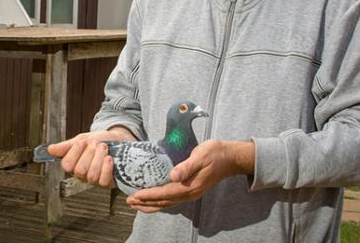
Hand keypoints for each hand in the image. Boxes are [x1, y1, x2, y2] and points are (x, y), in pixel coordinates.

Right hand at [46, 127, 135, 188]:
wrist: (120, 139)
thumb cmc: (101, 140)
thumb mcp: (83, 139)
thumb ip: (67, 146)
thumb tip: (50, 149)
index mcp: (74, 164)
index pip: (67, 165)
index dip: (75, 152)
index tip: (83, 141)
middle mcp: (83, 175)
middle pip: (79, 170)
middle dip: (89, 153)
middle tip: (97, 144)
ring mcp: (95, 180)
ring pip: (91, 175)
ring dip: (99, 158)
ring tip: (104, 148)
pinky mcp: (107, 183)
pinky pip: (103, 181)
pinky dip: (106, 168)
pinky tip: (109, 159)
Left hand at [126, 140, 254, 212]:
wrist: (230, 158)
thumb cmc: (215, 153)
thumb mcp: (201, 155)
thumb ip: (187, 166)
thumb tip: (172, 175)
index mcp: (191, 186)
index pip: (165, 193)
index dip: (149, 195)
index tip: (135, 195)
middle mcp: (190, 193)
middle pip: (164, 202)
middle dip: (145, 203)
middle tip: (129, 201)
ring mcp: (191, 193)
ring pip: (167, 203)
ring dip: (151, 205)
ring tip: (136, 204)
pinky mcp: (191, 190)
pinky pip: (172, 200)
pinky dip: (160, 202)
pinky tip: (152, 199)